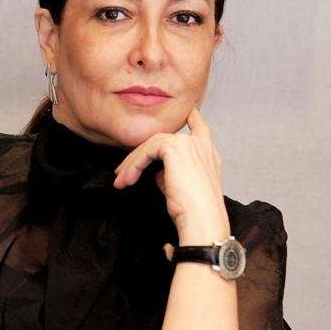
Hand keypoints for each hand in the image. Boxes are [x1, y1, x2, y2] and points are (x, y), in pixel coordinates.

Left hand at [112, 105, 229, 243]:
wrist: (200, 217)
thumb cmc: (192, 211)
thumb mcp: (179, 187)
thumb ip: (169, 174)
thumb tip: (156, 172)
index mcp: (208, 155)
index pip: (201, 130)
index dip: (194, 119)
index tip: (190, 112)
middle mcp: (201, 145)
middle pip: (163, 140)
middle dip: (140, 155)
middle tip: (123, 173)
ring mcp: (189, 143)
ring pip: (152, 144)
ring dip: (133, 163)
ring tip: (122, 181)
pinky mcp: (174, 147)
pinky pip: (147, 151)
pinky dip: (134, 165)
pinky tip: (127, 179)